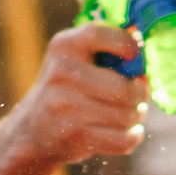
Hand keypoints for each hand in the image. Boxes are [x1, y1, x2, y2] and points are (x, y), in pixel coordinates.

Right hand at [6, 23, 149, 166]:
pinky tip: (127, 132)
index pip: (102, 34)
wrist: (32, 130)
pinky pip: (123, 140)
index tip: (134, 56)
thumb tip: (144, 54)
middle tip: (137, 97)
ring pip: (127, 115)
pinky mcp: (73, 135)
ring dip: (135, 117)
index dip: (127, 45)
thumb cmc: (67, 91)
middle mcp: (62, 73)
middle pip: (125, 88)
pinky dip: (132, 137)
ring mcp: (66, 105)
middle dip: (139, 95)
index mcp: (64, 46)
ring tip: (126, 115)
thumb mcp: (75, 60)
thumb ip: (107, 51)